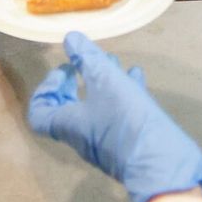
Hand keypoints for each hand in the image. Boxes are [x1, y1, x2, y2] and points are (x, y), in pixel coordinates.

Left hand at [28, 32, 201, 201]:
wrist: (162, 163)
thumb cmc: (125, 119)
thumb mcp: (106, 80)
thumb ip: (87, 58)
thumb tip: (70, 38)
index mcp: (68, 124)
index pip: (39, 113)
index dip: (45, 90)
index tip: (64, 71)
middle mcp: (82, 136)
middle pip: (67, 110)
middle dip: (74, 84)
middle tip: (82, 65)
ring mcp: (106, 142)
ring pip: (96, 108)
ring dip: (102, 83)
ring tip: (114, 61)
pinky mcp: (128, 142)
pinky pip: (119, 114)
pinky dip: (124, 92)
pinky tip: (137, 76)